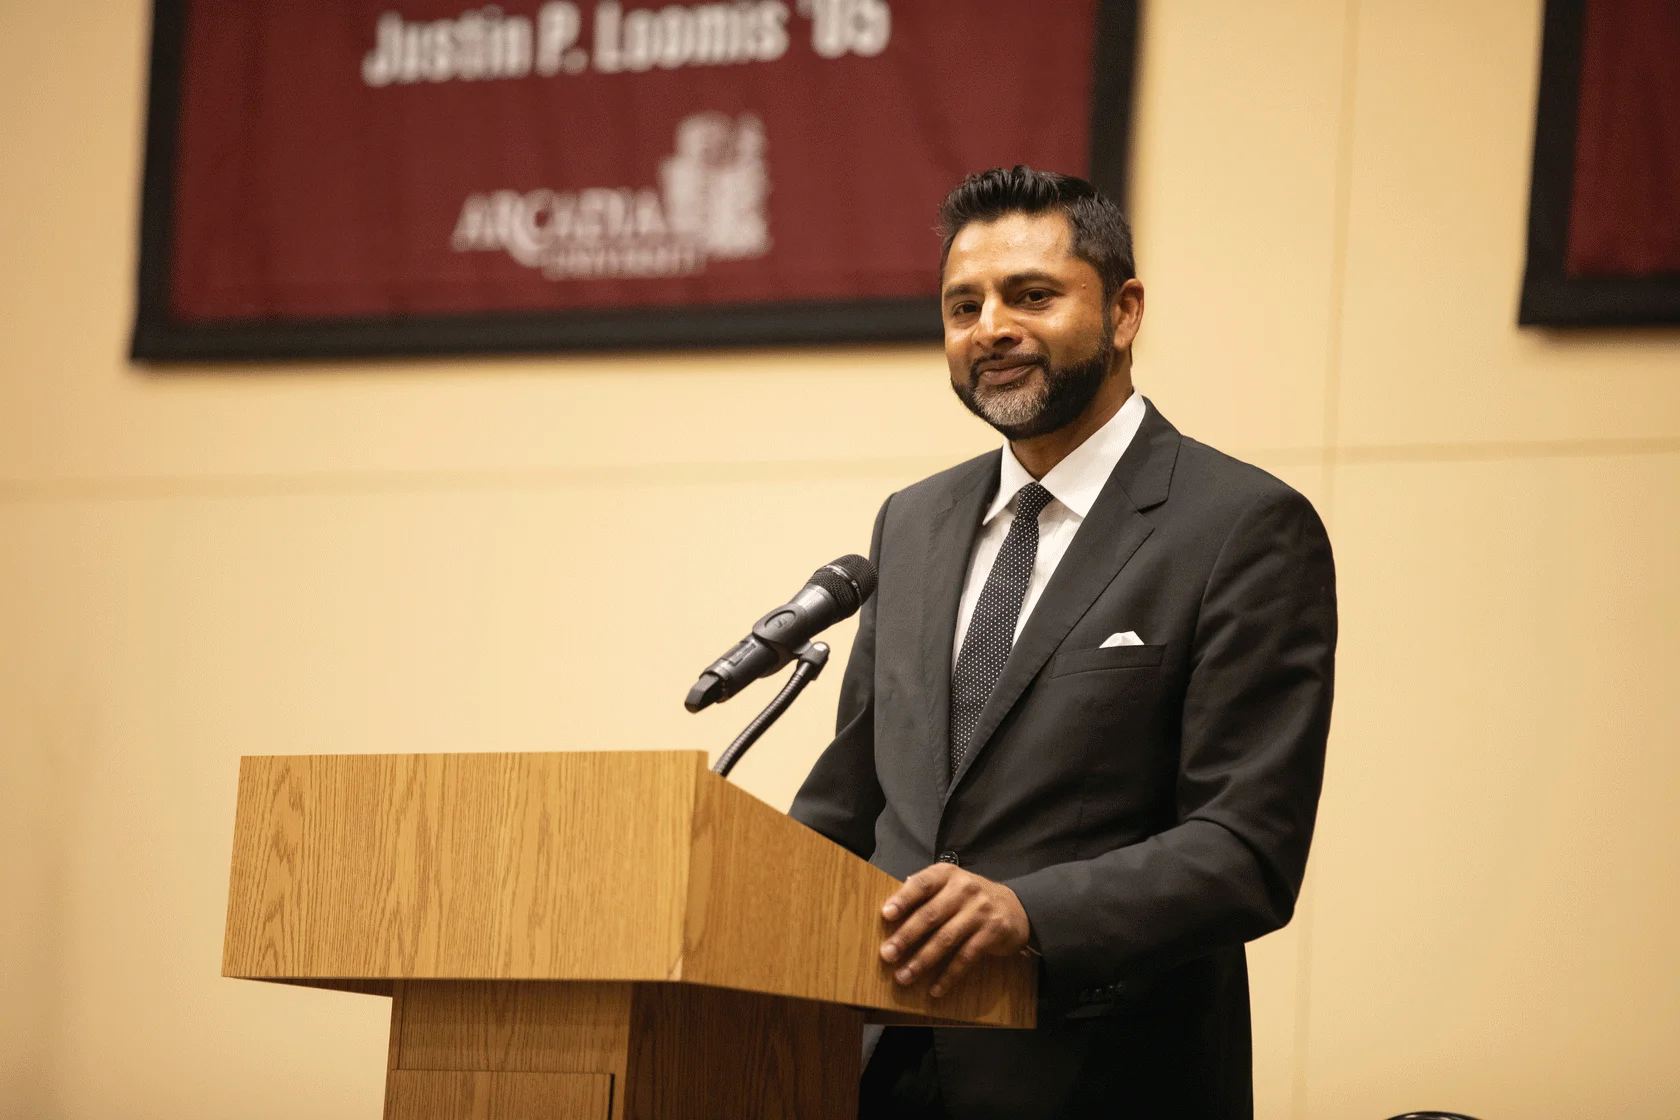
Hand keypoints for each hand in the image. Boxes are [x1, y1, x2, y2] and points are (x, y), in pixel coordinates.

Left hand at [879, 863, 1030, 998]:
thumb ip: (924, 893)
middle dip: (906, 937)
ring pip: (945, 939)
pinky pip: (966, 957)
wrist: (1016, 908)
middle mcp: (964, 889)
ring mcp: (980, 910)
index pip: (921, 884)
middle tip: (887, 955)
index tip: (885, 915)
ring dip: (922, 960)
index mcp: (947, 875)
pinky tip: (936, 989)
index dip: (903, 899)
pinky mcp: (992, 932)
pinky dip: (949, 975)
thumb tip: (890, 905)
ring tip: (904, 976)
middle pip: (930, 915)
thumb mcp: (950, 885)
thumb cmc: (971, 899)